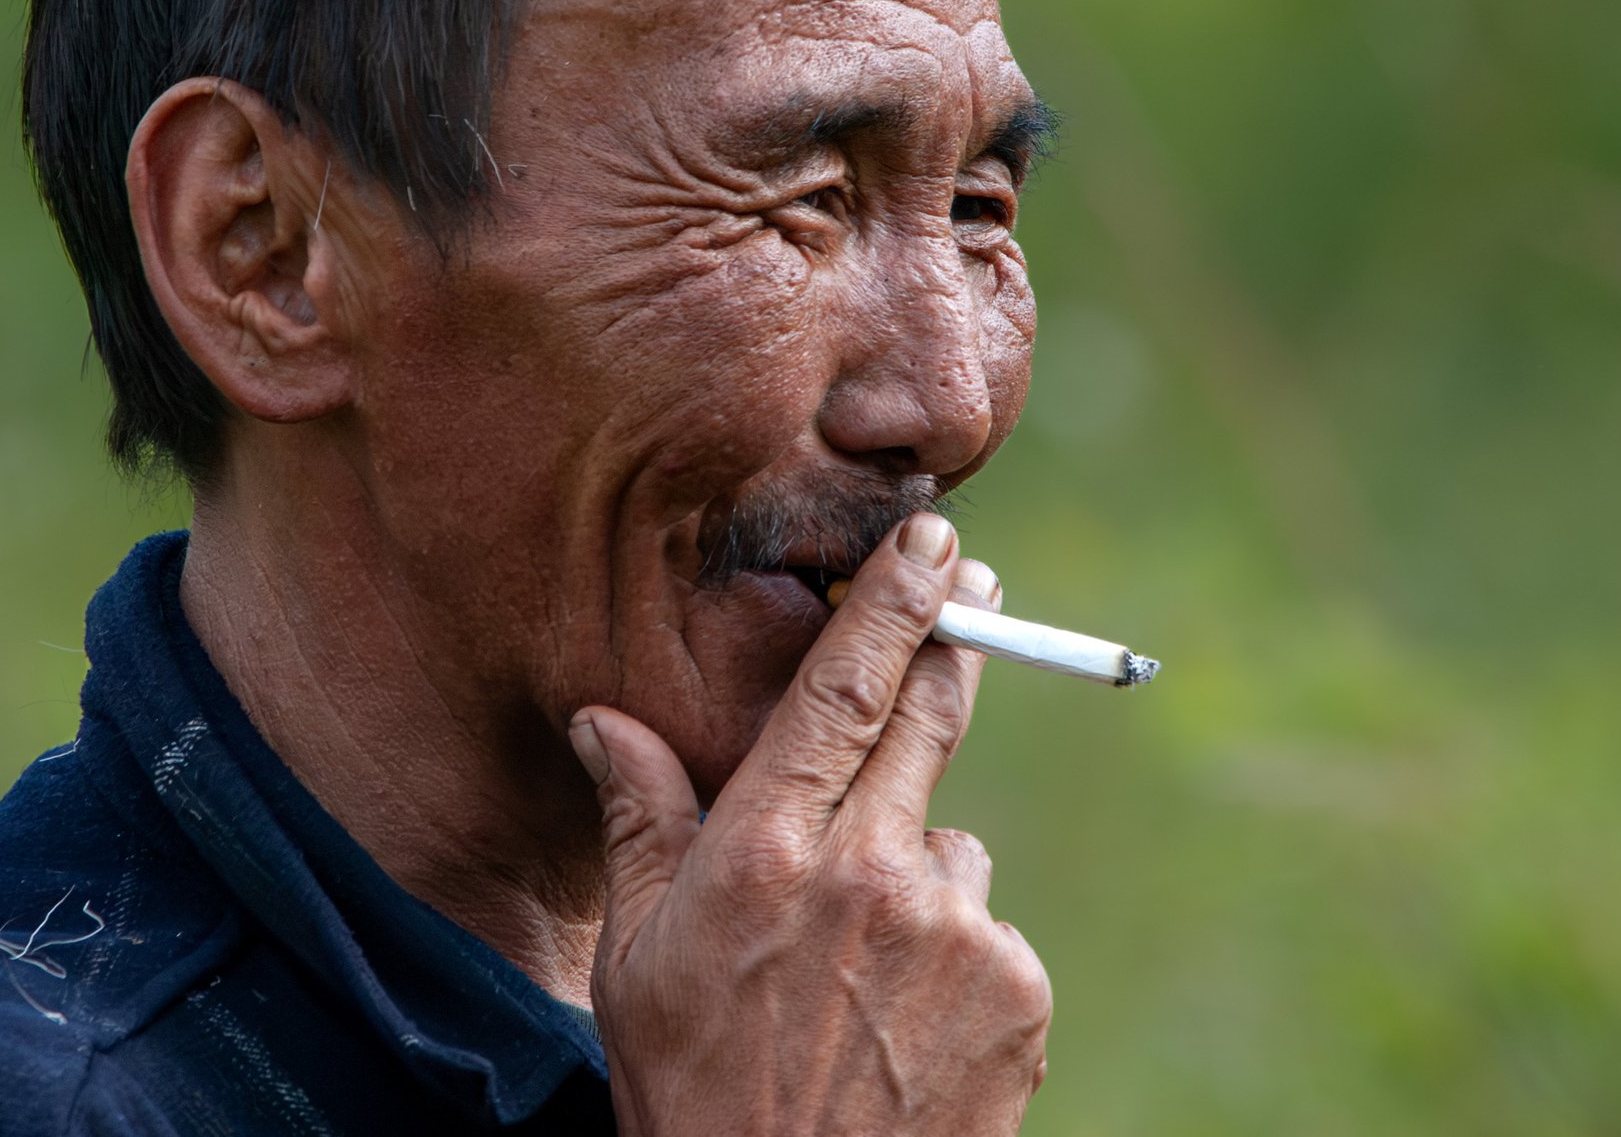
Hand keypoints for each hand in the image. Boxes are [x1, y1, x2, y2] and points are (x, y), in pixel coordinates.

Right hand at [570, 512, 1050, 1134]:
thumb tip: (603, 719)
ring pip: (950, 844)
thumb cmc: (694, 1097)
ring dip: (917, 871)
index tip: (936, 539)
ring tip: (860, 973)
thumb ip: (640, 823)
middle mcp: (870, 874)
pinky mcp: (1018, 990)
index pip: (844, 689)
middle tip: (974, 598)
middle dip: (948, 650)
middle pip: (928, 719)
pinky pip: (987, 927)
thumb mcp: (637, 966)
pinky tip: (904, 1022)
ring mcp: (956, 931)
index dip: (898, 601)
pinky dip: (955, 953)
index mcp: (766, 853)